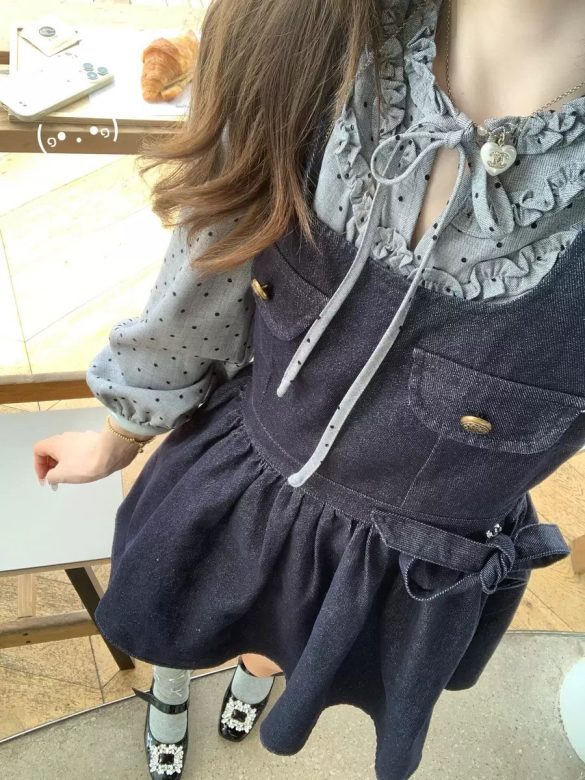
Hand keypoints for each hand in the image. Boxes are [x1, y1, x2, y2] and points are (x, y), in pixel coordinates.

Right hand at [32, 428, 148, 488]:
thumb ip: (51, 476)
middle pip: (51, 450)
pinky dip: (76, 461)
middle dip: (50, 466)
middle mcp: (65, 437)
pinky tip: (84, 470)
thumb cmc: (83, 463)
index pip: (38, 450)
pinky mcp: (92, 442)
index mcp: (55, 442)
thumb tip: (51, 476)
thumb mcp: (61, 474)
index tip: (45, 479)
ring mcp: (80, 438)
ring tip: (70, 477)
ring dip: (64, 464)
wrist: (111, 452)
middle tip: (56, 479)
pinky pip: (78, 452)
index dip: (38, 466)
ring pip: (66, 451)